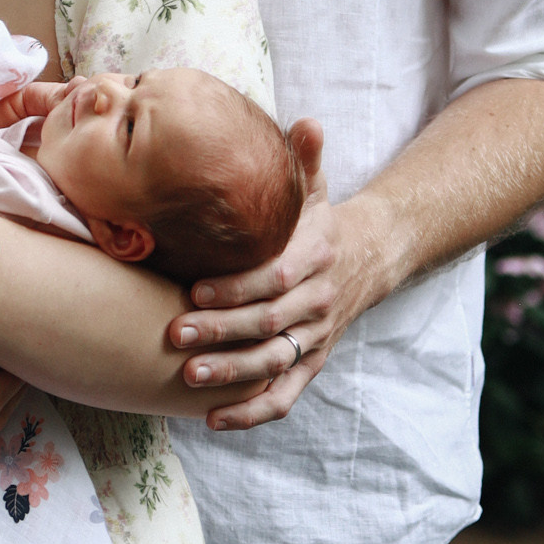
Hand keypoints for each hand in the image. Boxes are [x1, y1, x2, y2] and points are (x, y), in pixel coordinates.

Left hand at [170, 123, 391, 432]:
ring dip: (233, 374)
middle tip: (174, 334)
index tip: (194, 288)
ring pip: (276, 362)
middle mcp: (319, 300)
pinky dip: (253, 412)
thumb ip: (306, 160)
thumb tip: (306, 123)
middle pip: (271, 322)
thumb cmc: (318, 220)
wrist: (368, 257)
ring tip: (188, 378)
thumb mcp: (315, 188)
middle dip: (222, 330)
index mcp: (316, 255)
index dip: (238, 286)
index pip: (278, 276)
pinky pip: (286, 395)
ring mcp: (316, 335)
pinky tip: (213, 420)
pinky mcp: (312, 362)